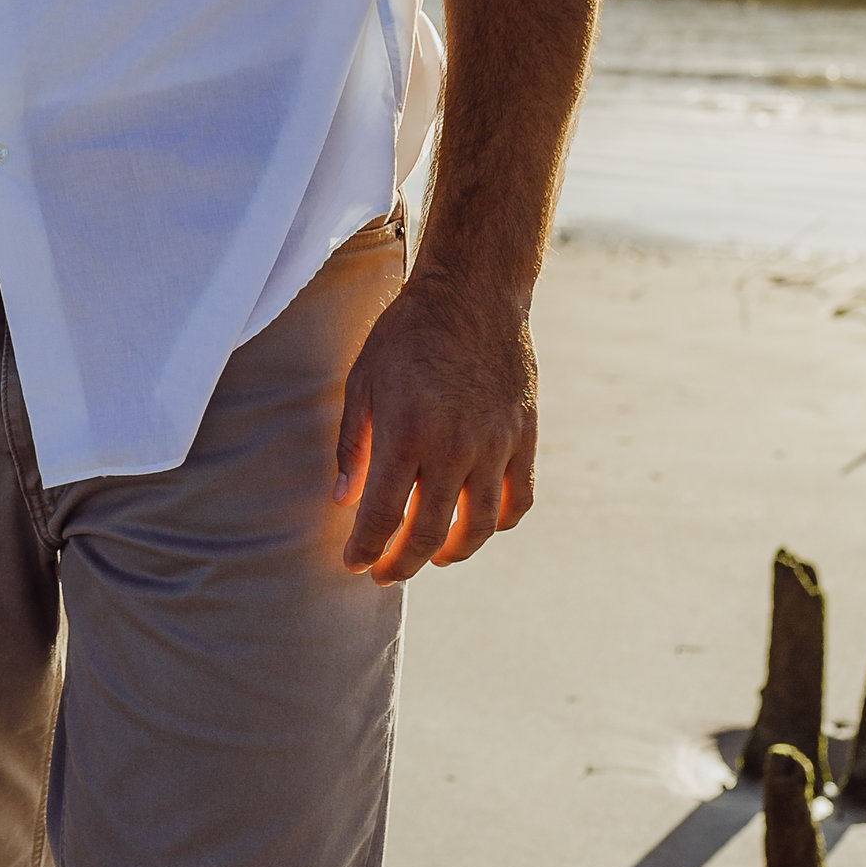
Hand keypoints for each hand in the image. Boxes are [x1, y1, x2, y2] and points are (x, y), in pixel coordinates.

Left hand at [334, 269, 536, 582]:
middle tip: (386, 573)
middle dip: (402, 563)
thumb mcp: (363, 382)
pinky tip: (477, 525)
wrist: (472, 294)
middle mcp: (454, 446)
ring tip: (431, 555)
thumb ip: (352, 445)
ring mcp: (495, 445)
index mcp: (407, 433)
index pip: (383, 516)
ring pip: (478, 527)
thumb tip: (342, 498)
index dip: (366, 549)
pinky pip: (517, 500)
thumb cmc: (406, 334)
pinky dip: (498, 523)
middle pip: (429, 532)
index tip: (354, 564)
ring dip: (451, 552)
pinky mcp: (523, 437)